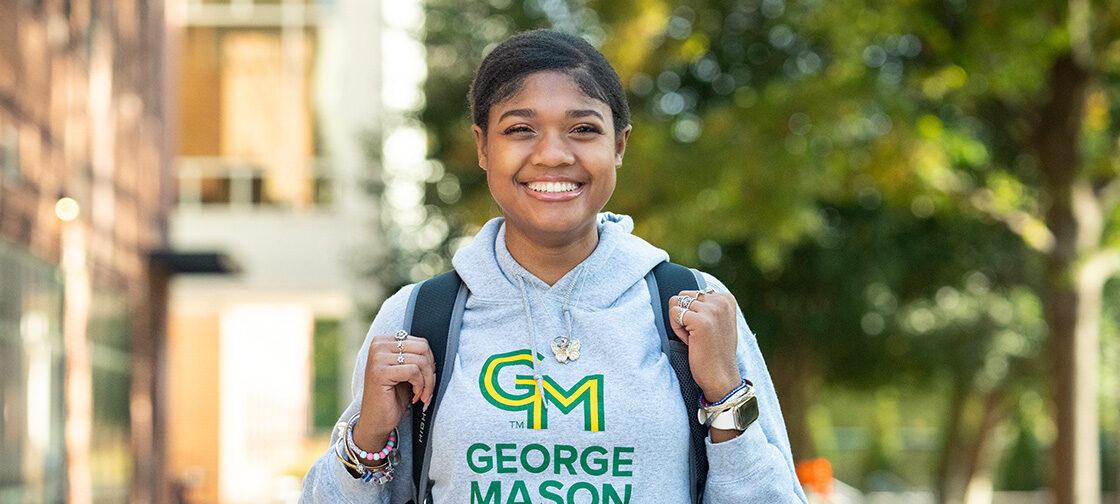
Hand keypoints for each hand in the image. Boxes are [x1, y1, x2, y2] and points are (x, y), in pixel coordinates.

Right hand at [353, 332, 436, 451]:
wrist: (376, 421)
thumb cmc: (392, 397)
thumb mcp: (405, 372)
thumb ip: (415, 357)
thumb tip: (435, 354)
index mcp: (384, 342)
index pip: (420, 342)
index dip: (429, 362)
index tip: (427, 379)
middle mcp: (378, 345)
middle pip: (423, 348)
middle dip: (431, 371)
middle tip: (427, 388)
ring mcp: (378, 358)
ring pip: (420, 361)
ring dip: (427, 382)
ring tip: (421, 395)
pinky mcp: (380, 372)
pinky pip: (414, 371)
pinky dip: (420, 386)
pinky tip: (415, 396)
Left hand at [668, 289, 742, 401]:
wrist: (720, 376)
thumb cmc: (714, 351)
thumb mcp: (717, 321)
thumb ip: (705, 305)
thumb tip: (679, 296)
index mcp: (726, 298)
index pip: (691, 293)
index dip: (692, 313)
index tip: (705, 330)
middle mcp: (721, 300)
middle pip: (682, 296)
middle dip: (684, 315)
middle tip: (697, 334)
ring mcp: (712, 310)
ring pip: (676, 304)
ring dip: (680, 323)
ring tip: (695, 338)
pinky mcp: (701, 321)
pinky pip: (674, 314)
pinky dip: (677, 330)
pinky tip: (690, 341)